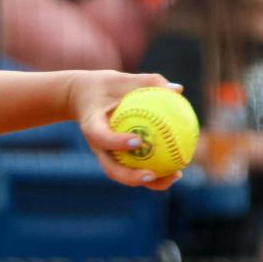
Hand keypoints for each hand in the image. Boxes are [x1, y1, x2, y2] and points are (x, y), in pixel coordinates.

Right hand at [68, 71, 182, 189]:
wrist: (84, 98)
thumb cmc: (107, 86)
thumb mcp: (124, 79)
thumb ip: (149, 82)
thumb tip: (178, 89)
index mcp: (92, 126)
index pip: (101, 137)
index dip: (117, 142)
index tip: (137, 141)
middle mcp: (97, 146)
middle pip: (111, 169)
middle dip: (131, 176)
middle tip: (152, 174)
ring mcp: (106, 155)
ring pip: (125, 175)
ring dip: (149, 182)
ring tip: (175, 176)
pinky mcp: (115, 159)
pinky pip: (135, 169)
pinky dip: (155, 172)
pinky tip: (178, 167)